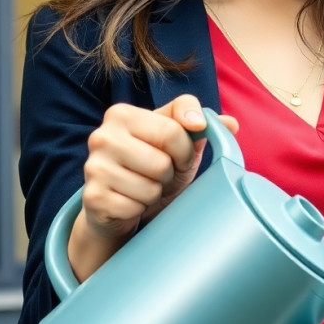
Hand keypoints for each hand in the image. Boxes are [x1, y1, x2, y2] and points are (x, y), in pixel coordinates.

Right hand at [68, 95, 238, 279]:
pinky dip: (139, 208)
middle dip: (169, 174)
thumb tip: (231, 124)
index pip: (174, 132)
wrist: (119, 203)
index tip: (178, 156)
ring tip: (144, 187)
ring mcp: (93, 167)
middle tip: (159, 175)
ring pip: (150, 188)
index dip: (184, 150)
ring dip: (155, 193)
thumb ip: (201, 124)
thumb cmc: (151, 165)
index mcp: (122, 114)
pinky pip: (134, 208)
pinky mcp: (93, 198)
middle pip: (162, 163)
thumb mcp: (177, 140)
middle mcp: (101, 136)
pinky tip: (130, 201)